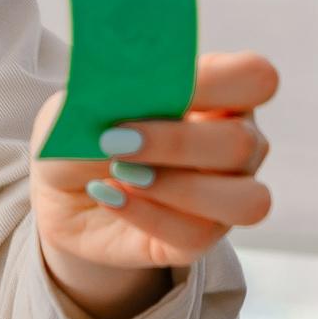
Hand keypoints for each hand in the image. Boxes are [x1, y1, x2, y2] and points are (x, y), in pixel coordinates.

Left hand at [31, 52, 278, 289]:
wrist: (62, 191)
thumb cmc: (84, 133)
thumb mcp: (81, 105)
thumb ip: (110, 96)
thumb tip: (128, 94)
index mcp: (219, 95)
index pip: (255, 78)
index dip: (218, 81)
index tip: (161, 88)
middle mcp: (238, 145)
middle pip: (242, 144)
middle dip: (176, 142)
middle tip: (115, 140)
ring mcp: (226, 196)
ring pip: (243, 200)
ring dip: (179, 188)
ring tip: (122, 174)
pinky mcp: (199, 240)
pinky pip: (196, 235)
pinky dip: (146, 214)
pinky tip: (109, 196)